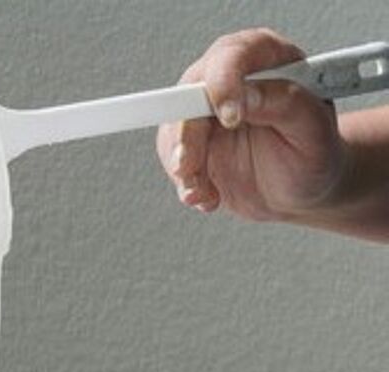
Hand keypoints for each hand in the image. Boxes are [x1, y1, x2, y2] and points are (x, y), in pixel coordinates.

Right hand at [156, 28, 349, 220]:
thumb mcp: (313, 130)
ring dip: (184, 166)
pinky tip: (209, 197)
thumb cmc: (314, 156)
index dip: (223, 82)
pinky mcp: (194, 144)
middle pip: (192, 92)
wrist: (301, 190)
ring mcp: (208, 113)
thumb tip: (246, 95)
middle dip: (188, 133)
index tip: (229, 117)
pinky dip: (186, 184)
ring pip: (176, 127)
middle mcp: (232, 80)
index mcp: (266, 60)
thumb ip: (285, 103)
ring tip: (206, 193)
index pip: (233, 55)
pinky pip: (174, 158)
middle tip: (190, 166)